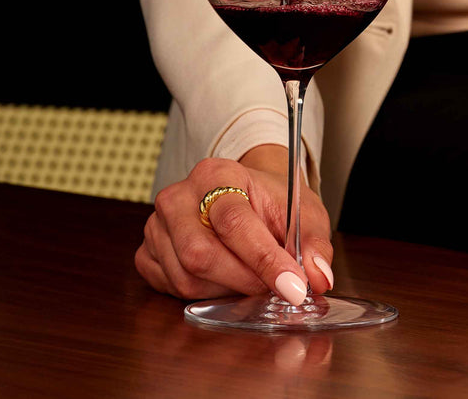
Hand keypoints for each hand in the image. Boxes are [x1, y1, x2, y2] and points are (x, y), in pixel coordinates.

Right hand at [134, 145, 333, 303]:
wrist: (250, 197)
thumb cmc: (275, 205)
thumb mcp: (306, 216)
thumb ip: (315, 245)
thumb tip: (319, 277)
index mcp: (218, 174)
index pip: (234, 221)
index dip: (264, 259)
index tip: (293, 286)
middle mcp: (180, 195)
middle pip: (200, 253)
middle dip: (244, 279)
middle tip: (275, 286)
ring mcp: (158, 224)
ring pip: (185, 276)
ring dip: (226, 289)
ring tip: (252, 277)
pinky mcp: (148, 251)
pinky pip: (170, 286)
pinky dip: (203, 293)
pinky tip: (225, 279)